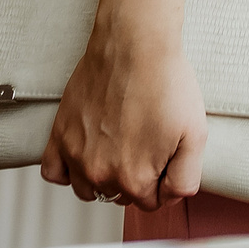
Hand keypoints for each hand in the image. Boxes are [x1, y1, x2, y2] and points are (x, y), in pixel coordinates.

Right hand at [40, 16, 205, 210]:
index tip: (165, 155)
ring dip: (104, 176)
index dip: (162, 180)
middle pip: (120, 195)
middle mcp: (101, 174)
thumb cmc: (166, 83)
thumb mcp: (196, 135)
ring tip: (119, 146)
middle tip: (146, 143)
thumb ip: (186, 178)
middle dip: (136, 176)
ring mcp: (76, 155)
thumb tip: (172, 195)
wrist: (135, 45)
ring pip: (89, 189)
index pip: (150, 202)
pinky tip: (84, 154)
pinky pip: (53, 172)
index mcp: (135, 179)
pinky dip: (66, 170)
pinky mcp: (59, 134)